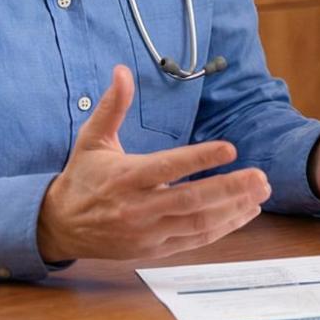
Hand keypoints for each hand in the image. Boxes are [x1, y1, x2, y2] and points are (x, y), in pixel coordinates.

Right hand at [36, 65, 269, 262]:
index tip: (230, 148)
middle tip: (260, 177)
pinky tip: (245, 213)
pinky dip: (223, 228)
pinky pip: (194, 240)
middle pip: (190, 200)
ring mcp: (147, 232)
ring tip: (260, 193)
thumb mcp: (91, 138)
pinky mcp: (154, 249)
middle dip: (230, 189)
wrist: (59, 226)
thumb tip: (122, 70)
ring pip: (197, 223)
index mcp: (124, 177)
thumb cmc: (81, 177)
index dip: (200, 159)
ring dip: (233, 209)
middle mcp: (137, 207)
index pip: (167, 167)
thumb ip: (112, 106)